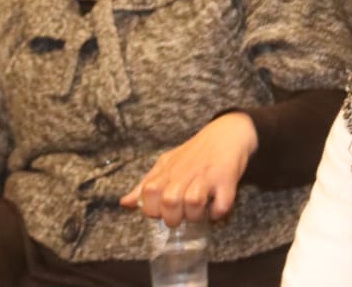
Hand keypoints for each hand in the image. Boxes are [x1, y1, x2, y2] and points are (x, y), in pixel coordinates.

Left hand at [120, 112, 257, 226]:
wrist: (227, 133)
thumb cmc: (195, 153)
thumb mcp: (167, 164)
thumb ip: (146, 184)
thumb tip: (125, 203)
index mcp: (168, 170)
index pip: (148, 192)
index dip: (151, 208)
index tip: (160, 211)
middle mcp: (186, 172)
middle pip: (169, 201)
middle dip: (172, 217)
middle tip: (180, 216)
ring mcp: (207, 176)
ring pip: (193, 202)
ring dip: (194, 215)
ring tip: (198, 213)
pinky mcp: (227, 180)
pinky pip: (221, 205)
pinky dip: (217, 213)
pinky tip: (214, 208)